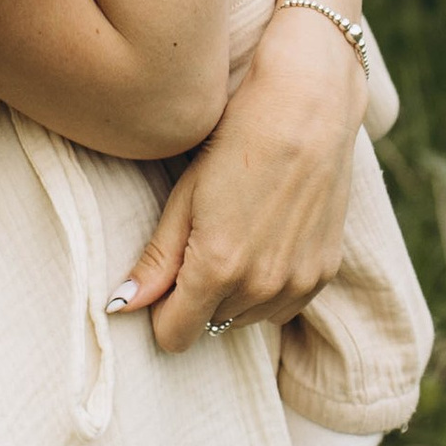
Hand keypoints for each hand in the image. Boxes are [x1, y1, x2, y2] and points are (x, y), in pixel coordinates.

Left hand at [111, 2, 365, 350]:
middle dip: (199, 297)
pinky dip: (269, 287)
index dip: (162, 313)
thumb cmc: (235, 143)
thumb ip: (156, 261)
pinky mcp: (324, 273)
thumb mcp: (185, 198)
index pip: (175, 337)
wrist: (307, 108)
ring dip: (236, 294)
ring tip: (240, 234)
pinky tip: (268, 240)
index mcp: (217, 268)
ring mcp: (297, 282)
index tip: (165, 281)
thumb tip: (121, 307)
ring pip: (247, 318)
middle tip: (205, 239)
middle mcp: (261, 286)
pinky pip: (283, 307)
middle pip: (211, 326)